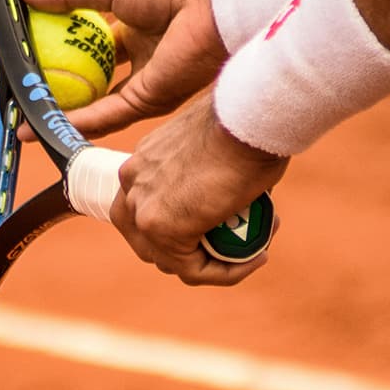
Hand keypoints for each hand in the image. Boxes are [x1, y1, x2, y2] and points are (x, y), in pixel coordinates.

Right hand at [18, 0, 228, 139]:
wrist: (208, 0)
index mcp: (134, 29)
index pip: (90, 49)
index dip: (60, 54)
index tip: (29, 59)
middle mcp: (141, 60)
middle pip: (92, 83)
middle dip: (59, 92)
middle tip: (24, 96)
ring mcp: (145, 83)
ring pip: (96, 106)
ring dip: (62, 115)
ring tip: (25, 122)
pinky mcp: (149, 101)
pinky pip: (107, 115)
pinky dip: (77, 121)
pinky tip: (48, 123)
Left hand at [111, 94, 287, 285]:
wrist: (246, 116)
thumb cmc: (245, 122)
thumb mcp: (217, 145)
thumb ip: (208, 172)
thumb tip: (230, 194)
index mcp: (142, 161)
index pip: (146, 209)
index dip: (182, 227)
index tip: (223, 225)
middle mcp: (132, 183)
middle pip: (149, 240)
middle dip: (191, 250)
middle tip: (234, 245)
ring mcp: (141, 207)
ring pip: (171, 261)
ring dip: (214, 264)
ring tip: (254, 249)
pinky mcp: (161, 228)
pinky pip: (193, 270)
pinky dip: (226, 272)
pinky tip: (256, 258)